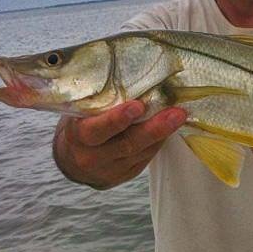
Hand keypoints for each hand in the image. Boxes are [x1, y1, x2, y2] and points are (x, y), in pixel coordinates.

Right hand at [53, 100, 186, 189]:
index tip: (138, 105)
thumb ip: (100, 100)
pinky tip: (169, 128)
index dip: (117, 119)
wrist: (73, 159)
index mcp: (78, 136)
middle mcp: (92, 157)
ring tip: (179, 117)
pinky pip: (145, 158)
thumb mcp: (82, 111)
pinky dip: (158, 142)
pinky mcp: (125, 175)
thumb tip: (134, 76)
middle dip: (154, 128)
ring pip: (140, 152)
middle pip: (127, 144)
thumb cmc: (82, 123)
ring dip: (163, 134)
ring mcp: (110, 170)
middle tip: (175, 113)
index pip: (96, 130)